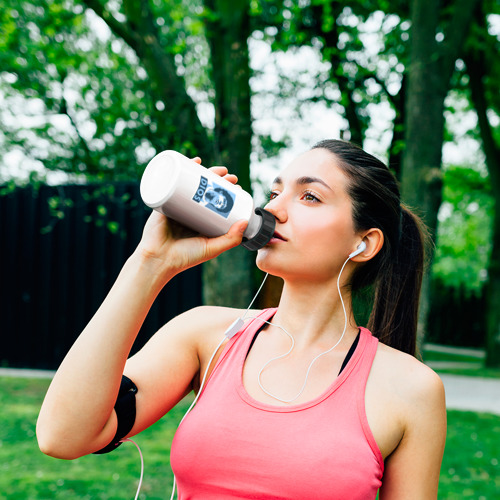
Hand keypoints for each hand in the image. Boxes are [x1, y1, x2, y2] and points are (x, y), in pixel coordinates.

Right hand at [135, 157, 247, 276]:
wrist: (158, 259)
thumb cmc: (185, 257)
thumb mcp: (212, 248)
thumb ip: (231, 239)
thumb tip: (245, 221)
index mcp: (201, 221)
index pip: (216, 202)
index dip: (227, 193)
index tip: (237, 187)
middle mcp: (189, 211)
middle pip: (206, 189)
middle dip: (219, 180)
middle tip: (230, 176)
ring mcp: (176, 204)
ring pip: (192, 183)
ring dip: (205, 171)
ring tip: (218, 169)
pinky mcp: (164, 200)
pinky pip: (172, 181)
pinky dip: (182, 168)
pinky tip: (193, 160)